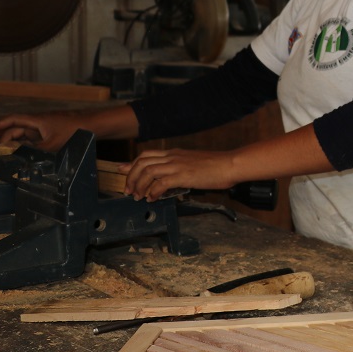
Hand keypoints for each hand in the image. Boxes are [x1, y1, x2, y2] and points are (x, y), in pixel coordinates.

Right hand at [0, 114, 80, 150]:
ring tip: (11, 155)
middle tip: (0, 152)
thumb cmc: (73, 131)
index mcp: (36, 121)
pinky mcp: (50, 134)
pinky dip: (29, 146)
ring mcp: (44, 129)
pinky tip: (27, 155)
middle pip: (17, 130)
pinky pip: (35, 140)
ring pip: (26, 136)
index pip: (13, 120)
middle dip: (7, 139)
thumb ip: (35, 150)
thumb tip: (20, 156)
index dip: (0, 126)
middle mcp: (38, 123)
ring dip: (18, 144)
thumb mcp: (52, 144)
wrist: (91, 126)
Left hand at [121, 149, 235, 199]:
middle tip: (129, 190)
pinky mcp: (183, 176)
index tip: (122, 170)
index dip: (131, 163)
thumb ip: (180, 167)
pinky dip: (152, 192)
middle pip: (142, 162)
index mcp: (174, 153)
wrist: (230, 164)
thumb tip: (172, 179)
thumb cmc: (217, 165)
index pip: (146, 155)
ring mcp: (177, 165)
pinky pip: (160, 183)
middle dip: (130, 177)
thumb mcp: (193, 162)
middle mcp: (172, 157)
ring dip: (139, 185)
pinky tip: (153, 198)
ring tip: (138, 197)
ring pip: (147, 172)